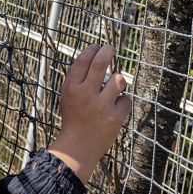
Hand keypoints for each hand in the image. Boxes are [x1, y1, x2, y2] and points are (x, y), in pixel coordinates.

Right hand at [47, 44, 131, 183]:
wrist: (78, 146)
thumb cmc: (73, 118)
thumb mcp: (66, 95)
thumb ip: (73, 77)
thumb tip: (87, 55)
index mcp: (73, 88)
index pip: (83, 60)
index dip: (92, 50)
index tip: (98, 47)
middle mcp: (86, 95)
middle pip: (100, 63)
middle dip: (108, 51)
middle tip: (111, 48)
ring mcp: (101, 106)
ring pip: (118, 80)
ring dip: (118, 80)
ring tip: (114, 87)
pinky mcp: (115, 118)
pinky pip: (125, 99)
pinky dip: (122, 102)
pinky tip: (114, 109)